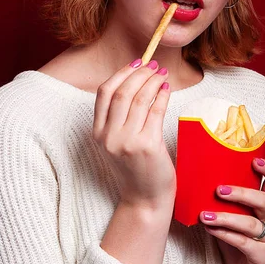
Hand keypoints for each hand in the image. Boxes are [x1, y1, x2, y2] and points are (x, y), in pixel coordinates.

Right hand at [93, 59, 175, 208]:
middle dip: (139, 73)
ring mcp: (127, 142)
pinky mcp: (147, 146)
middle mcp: (109, 137)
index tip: (135, 63)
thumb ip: (119, 118)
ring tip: (162, 74)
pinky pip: (155, 111)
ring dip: (152, 81)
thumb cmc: (135, 169)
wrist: (144, 200)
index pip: (104, 93)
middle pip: (122, 93)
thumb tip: (135, 81)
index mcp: (98, 134)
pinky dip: (162, 96)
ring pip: (139, 99)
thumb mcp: (117, 143)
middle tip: (153, 65)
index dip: (120, 74)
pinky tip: (167, 89)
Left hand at [200, 158, 264, 263]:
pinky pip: (243, 243)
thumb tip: (200, 182)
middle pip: (264, 199)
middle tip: (219, 190)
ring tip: (205, 215)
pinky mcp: (262, 256)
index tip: (254, 160)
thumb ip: (227, 203)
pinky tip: (210, 230)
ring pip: (250, 223)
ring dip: (225, 217)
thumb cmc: (242, 244)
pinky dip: (225, 235)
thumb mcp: (237, 219)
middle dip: (241, 192)